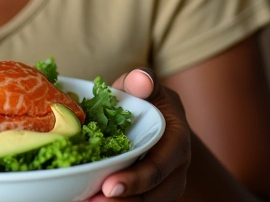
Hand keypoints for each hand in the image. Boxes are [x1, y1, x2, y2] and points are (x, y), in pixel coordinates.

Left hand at [87, 69, 190, 200]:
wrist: (154, 111)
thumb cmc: (145, 95)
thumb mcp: (144, 84)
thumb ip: (142, 80)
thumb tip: (141, 79)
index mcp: (177, 140)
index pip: (158, 167)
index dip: (135, 180)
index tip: (110, 186)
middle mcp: (176, 167)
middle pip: (153, 194)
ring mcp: (167, 182)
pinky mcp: (153, 190)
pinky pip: (140, 200)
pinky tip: (92, 201)